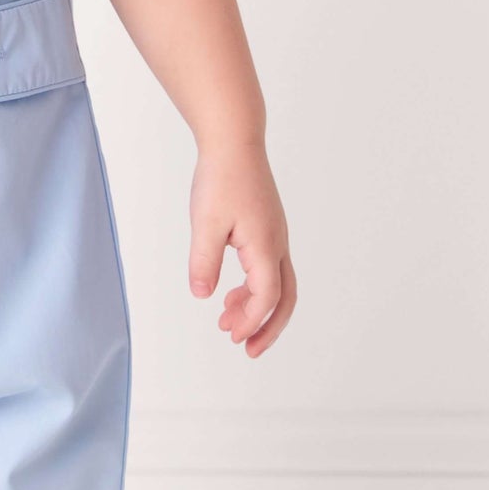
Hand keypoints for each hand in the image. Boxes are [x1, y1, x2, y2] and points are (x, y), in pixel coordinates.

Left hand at [188, 139, 295, 355]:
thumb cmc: (222, 177)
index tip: (230, 334)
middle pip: (285, 297)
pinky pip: (268, 267)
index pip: (267, 296)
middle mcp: (278, 243)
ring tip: (227, 320)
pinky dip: (254, 286)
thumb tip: (202, 295)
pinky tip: (230, 290)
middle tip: (247, 349)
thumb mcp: (205, 222)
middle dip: (268, 328)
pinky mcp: (267, 227)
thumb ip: (204, 262)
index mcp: (266, 245)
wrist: (235, 140)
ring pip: (278, 283)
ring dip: (258, 307)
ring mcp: (275, 235)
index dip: (251, 320)